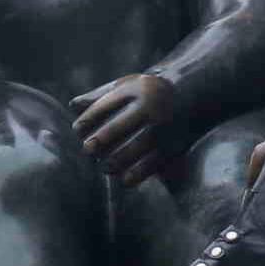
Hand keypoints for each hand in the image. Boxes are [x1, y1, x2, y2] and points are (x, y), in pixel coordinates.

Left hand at [72, 71, 180, 188]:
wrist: (192, 94)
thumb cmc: (148, 92)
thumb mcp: (127, 86)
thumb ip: (100, 96)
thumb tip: (72, 105)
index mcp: (136, 89)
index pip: (105, 106)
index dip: (88, 120)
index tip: (78, 130)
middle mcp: (151, 107)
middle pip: (118, 128)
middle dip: (98, 142)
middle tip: (88, 150)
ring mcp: (163, 127)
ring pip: (134, 149)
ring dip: (114, 161)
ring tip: (104, 167)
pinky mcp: (173, 145)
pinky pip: (152, 164)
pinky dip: (136, 174)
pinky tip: (124, 179)